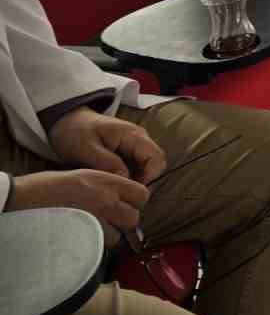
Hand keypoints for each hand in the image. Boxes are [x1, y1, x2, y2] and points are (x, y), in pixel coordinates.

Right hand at [8, 170, 149, 232]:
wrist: (22, 199)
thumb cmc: (46, 185)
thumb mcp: (81, 175)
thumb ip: (103, 185)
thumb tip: (117, 197)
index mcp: (106, 181)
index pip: (142, 194)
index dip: (136, 202)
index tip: (126, 205)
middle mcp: (106, 200)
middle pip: (134, 218)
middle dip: (125, 222)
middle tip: (111, 221)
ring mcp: (95, 220)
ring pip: (118, 236)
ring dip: (109, 236)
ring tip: (92, 232)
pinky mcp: (82, 238)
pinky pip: (98, 247)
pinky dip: (94, 246)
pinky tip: (82, 240)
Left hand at [48, 107, 165, 183]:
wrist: (68, 121)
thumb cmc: (76, 132)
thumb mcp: (87, 149)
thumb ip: (107, 163)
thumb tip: (126, 181)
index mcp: (133, 135)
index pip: (156, 158)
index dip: (148, 177)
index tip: (129, 190)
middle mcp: (139, 139)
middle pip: (156, 163)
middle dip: (143, 180)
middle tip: (121, 193)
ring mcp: (135, 145)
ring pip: (147, 167)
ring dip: (136, 180)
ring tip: (115, 189)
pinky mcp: (128, 151)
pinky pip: (137, 167)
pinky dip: (129, 177)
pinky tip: (113, 183)